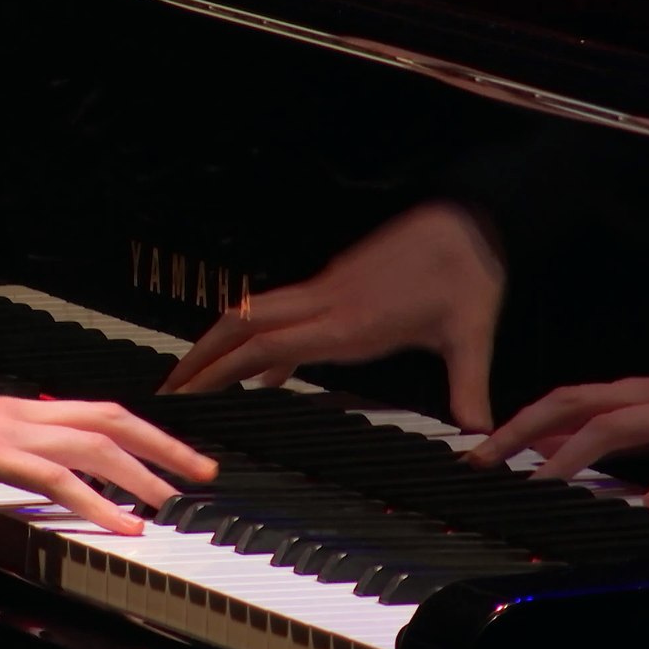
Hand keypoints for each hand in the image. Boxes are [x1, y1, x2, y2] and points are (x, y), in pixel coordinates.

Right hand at [0, 393, 219, 534]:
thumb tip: (22, 481)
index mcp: (15, 411)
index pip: (93, 413)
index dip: (140, 431)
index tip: (173, 455)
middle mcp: (19, 412)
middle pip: (110, 419)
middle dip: (163, 444)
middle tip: (202, 472)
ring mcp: (6, 428)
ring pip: (94, 445)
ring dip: (140, 474)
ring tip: (172, 502)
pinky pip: (56, 478)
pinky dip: (96, 502)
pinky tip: (122, 525)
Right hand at [159, 202, 504, 430]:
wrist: (466, 218)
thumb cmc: (466, 271)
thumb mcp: (471, 334)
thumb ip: (469, 385)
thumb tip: (479, 430)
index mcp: (349, 322)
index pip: (267, 346)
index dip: (223, 371)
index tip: (191, 393)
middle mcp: (326, 304)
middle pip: (242, 326)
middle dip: (200, 358)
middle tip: (169, 390)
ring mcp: (325, 290)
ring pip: (253, 314)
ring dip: (219, 343)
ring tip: (196, 377)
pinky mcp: (333, 283)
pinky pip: (280, 313)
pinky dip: (258, 340)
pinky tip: (266, 370)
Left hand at [464, 364, 648, 511]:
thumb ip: (602, 429)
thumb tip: (547, 444)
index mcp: (628, 394)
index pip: (560, 401)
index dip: (517, 422)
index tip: (478, 450)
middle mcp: (647, 397)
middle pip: (573, 404)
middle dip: (524, 429)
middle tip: (487, 460)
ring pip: (617, 425)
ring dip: (575, 452)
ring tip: (544, 481)